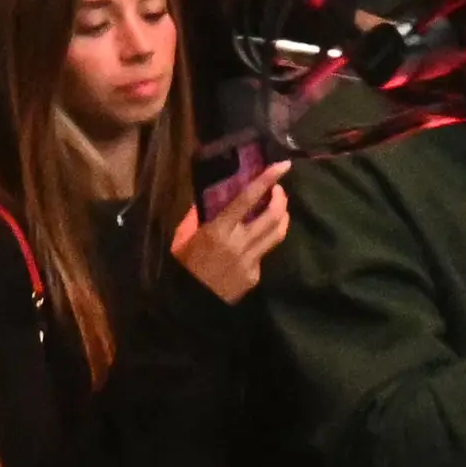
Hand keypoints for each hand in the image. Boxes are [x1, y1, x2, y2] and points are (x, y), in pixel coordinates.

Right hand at [169, 167, 291, 303]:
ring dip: (281, 217)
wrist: (191, 300)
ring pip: (277, 234)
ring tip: (277, 208)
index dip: (267, 180)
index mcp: (218, 230)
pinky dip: (262, 241)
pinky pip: (264, 252)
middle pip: (273, 217)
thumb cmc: (183, 263)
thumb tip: (213, 196)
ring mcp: (251, 261)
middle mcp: (239, 244)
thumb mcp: (184, 235)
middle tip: (279, 190)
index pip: (247, 199)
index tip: (282, 166)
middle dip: (281, 199)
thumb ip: (199, 215)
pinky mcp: (255, 275)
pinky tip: (252, 240)